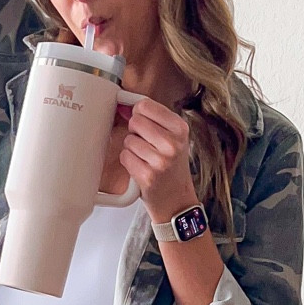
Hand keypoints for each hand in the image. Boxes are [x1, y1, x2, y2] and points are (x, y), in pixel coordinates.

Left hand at [120, 97, 199, 222]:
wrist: (176, 198)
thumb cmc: (172, 165)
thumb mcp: (174, 137)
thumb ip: (153, 119)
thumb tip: (123, 105)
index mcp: (180, 128)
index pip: (145, 105)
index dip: (139, 113)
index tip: (144, 122)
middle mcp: (173, 144)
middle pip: (135, 121)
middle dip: (135, 132)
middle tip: (147, 144)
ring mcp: (160, 161)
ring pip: (128, 140)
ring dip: (132, 149)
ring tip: (146, 158)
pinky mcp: (147, 175)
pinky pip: (125, 156)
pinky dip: (129, 161)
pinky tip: (141, 167)